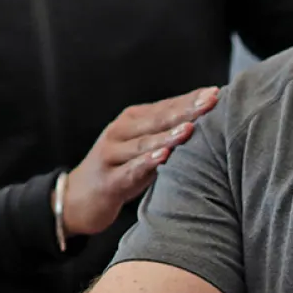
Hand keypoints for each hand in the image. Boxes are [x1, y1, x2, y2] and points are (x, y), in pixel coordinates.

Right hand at [62, 87, 219, 237]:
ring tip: (190, 127)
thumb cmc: (120, 171)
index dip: (191, 99)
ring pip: (143, 143)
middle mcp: (120, 132)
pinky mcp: (107, 181)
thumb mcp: (142, 149)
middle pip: (158, 119)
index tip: (216, 93)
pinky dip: (146, 163)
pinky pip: (129, 170)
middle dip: (186, 110)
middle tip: (211, 101)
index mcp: (132, 120)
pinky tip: (163, 157)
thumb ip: (167, 136)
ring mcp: (111, 155)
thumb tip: (206, 124)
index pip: (166, 106)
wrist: (76, 200)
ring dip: (168, 135)